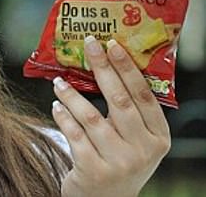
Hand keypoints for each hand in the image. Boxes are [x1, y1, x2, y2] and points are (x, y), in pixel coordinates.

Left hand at [52, 36, 170, 196]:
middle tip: (88, 46)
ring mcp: (119, 162)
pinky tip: (56, 105)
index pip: (144, 95)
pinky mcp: (93, 171)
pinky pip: (75, 135)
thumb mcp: (135, 140)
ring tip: (58, 81)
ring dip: (72, 95)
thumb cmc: (119, 160)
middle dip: (102, 68)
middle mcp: (143, 150)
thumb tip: (105, 63)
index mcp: (158, 137)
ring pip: (92, 117)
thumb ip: (130, 112)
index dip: (127, 68)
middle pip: (120, 101)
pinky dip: (63, 116)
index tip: (112, 44)